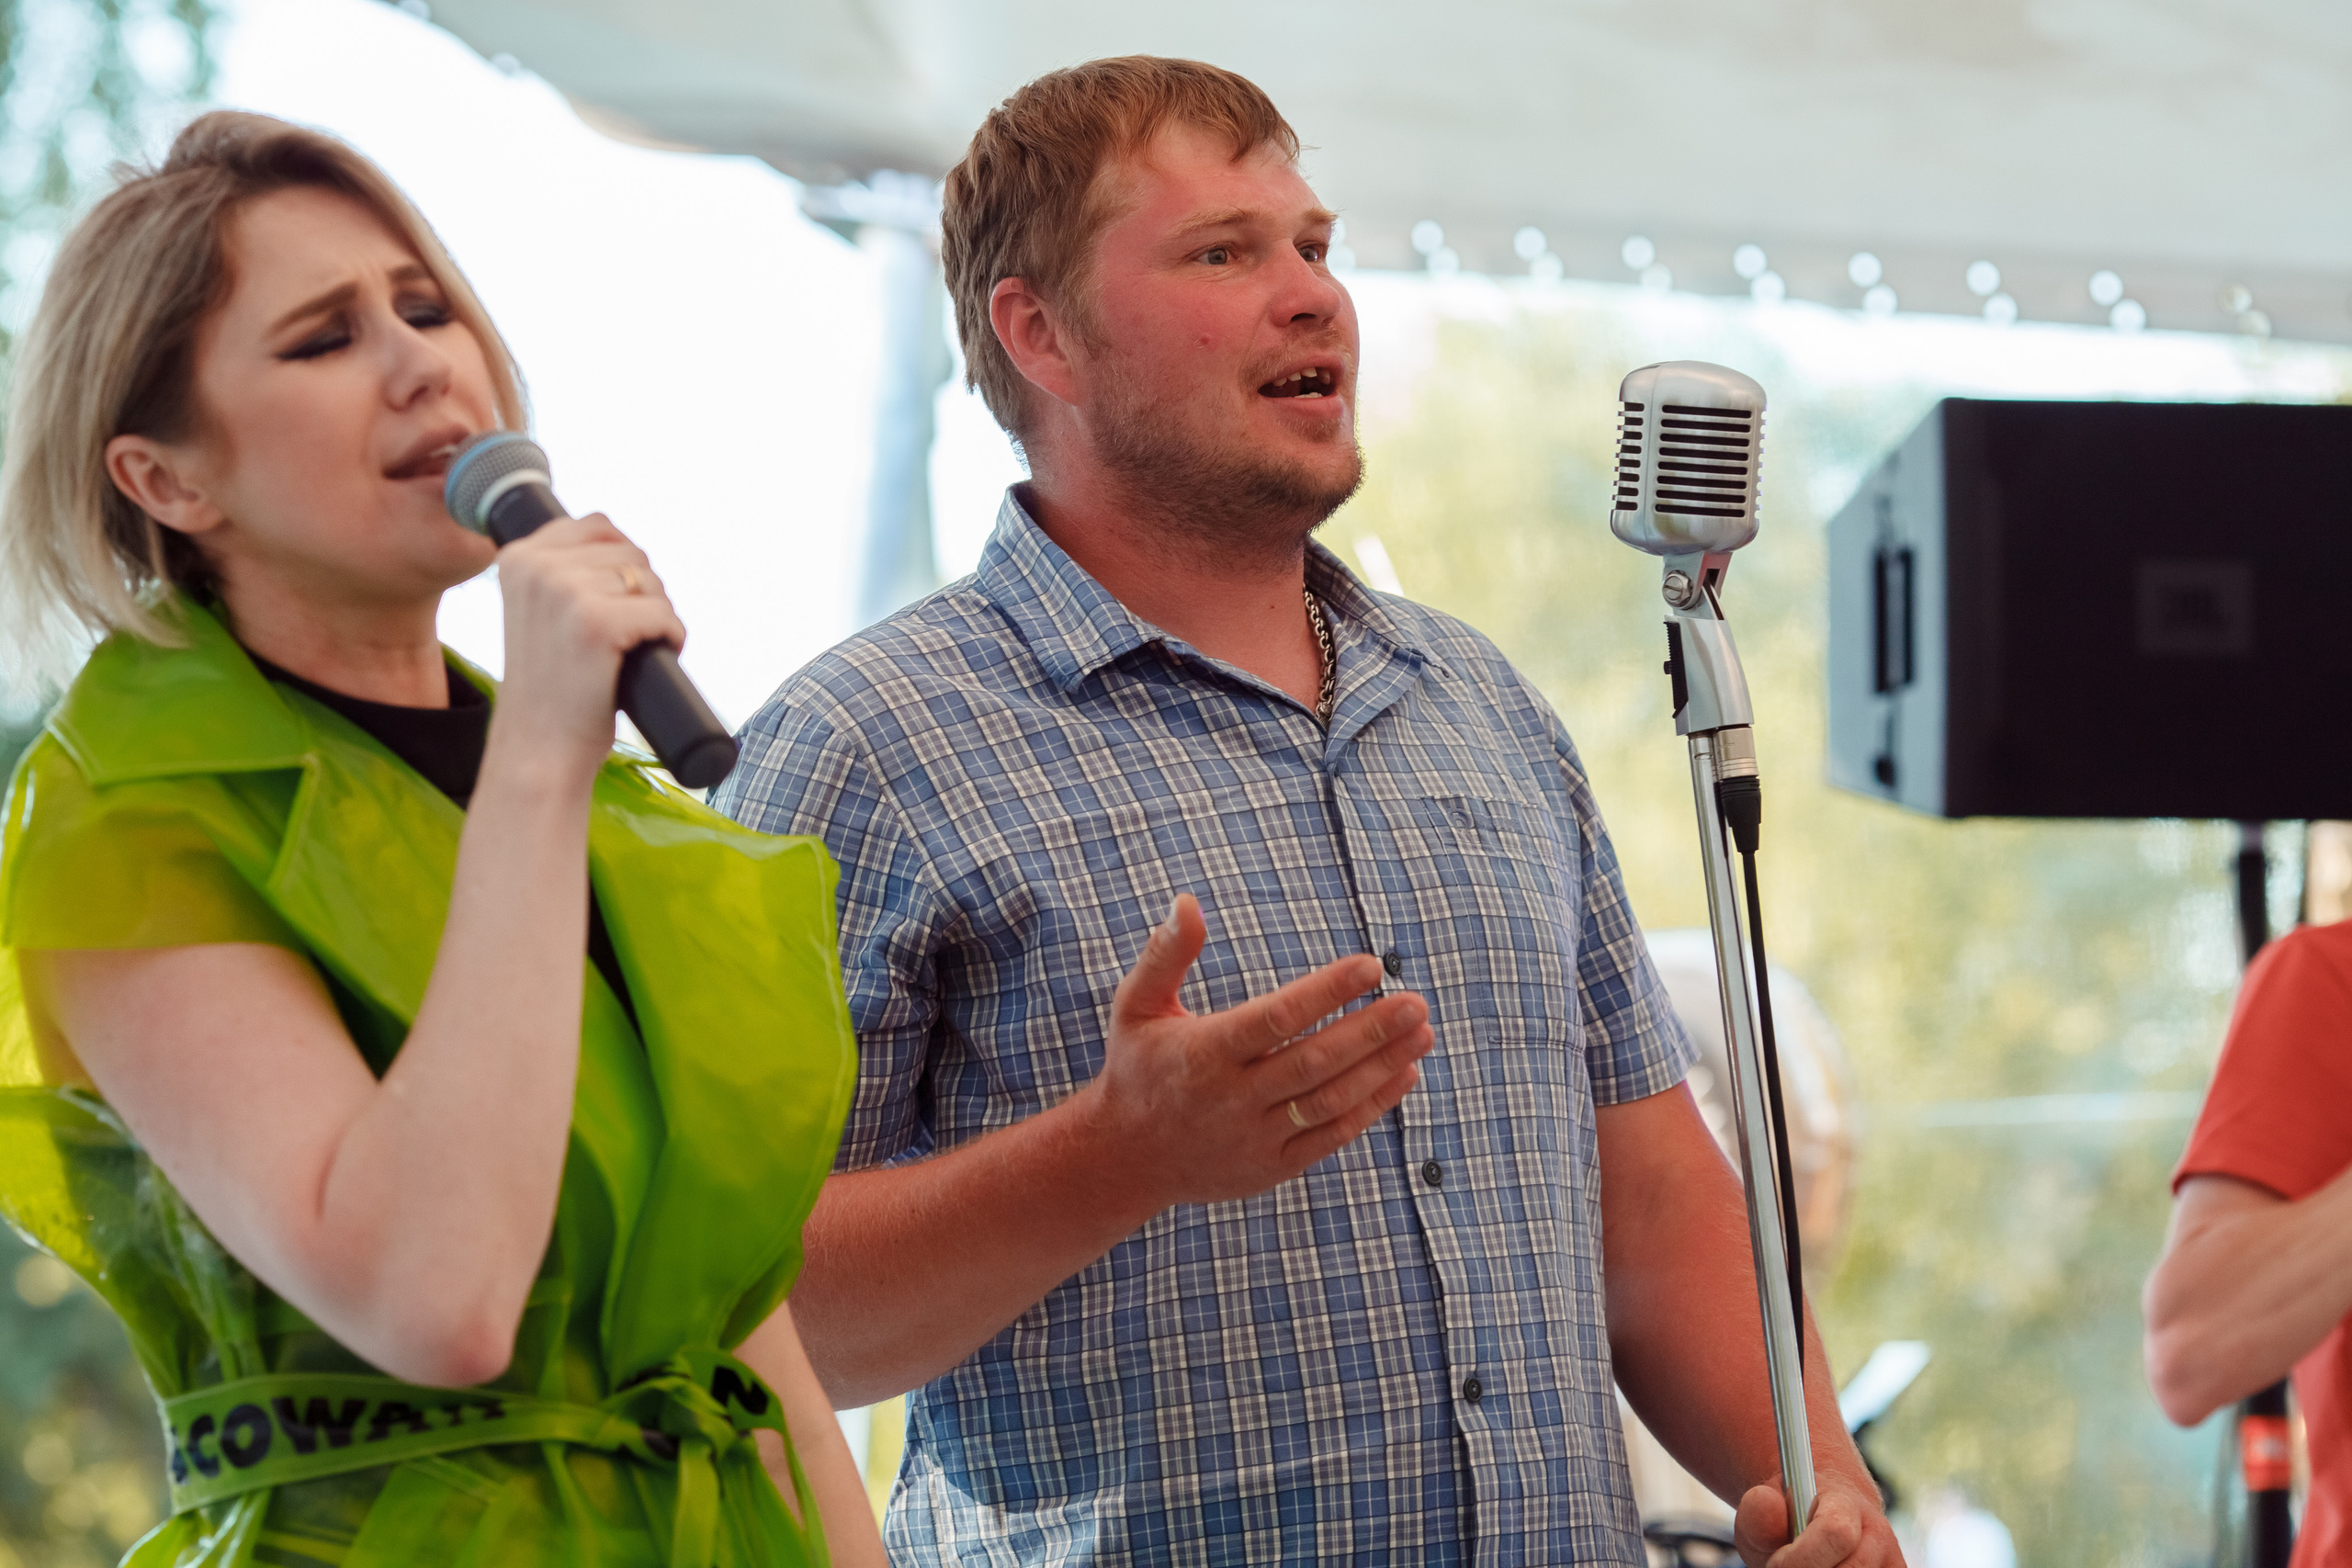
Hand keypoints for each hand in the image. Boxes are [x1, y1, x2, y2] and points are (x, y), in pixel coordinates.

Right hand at [491, 512, 686, 774]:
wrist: (538, 750)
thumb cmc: (552, 687)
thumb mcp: (542, 612)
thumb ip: (566, 572)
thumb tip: (622, 546)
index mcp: (517, 556)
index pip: (598, 526)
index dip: (623, 567)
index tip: (612, 607)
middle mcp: (536, 565)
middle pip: (631, 552)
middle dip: (643, 593)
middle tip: (621, 639)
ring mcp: (565, 591)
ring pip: (650, 582)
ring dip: (657, 617)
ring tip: (628, 652)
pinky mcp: (597, 622)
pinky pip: (664, 614)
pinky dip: (672, 638)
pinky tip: (647, 660)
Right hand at [1080, 893, 1432, 1208]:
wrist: (1125, 1159)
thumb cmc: (1138, 1068)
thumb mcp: (1136, 1006)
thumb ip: (1166, 954)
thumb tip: (1188, 901)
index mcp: (1203, 1054)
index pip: (1276, 1018)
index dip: (1326, 992)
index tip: (1370, 965)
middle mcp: (1231, 1099)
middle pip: (1314, 1062)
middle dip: (1371, 1031)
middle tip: (1416, 1001)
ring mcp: (1254, 1138)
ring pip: (1330, 1102)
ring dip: (1382, 1068)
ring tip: (1422, 1033)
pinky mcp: (1271, 1168)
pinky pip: (1331, 1137)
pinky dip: (1372, 1107)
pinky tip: (1404, 1074)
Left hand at [1735, 1473, 1904, 1566]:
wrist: (1821, 1518)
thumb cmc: (1789, 1517)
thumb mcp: (1766, 1507)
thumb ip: (1760, 1510)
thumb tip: (1766, 1503)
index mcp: (1846, 1503)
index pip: (1835, 1532)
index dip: (1801, 1557)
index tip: (1775, 1563)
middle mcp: (1878, 1534)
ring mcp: (1891, 1562)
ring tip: (1806, 1566)